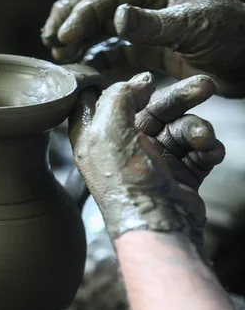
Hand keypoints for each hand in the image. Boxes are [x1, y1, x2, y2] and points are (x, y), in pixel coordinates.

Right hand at [42, 0, 244, 97]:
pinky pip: (115, 51)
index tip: (63, 36)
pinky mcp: (149, 50)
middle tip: (50, 40)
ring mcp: (146, 26)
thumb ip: (153, 24)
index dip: (82, 13)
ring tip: (60, 55)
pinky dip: (97, 58)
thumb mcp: (193, 26)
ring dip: (79, 39)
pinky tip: (84, 68)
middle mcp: (146, 2)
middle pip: (97, 2)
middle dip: (71, 18)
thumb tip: (115, 18)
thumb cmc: (230, 36)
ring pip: (102, 27)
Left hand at [69, 73, 224, 249]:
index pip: (107, 102)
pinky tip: (211, 153)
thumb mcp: (109, 130)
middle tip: (205, 86)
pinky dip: (208, 148)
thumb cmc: (127, 183)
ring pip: (181, 128)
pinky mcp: (179, 175)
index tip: (145, 82)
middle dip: (180, 97)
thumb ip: (118, 97)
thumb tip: (139, 82)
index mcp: (98, 138)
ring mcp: (154, 162)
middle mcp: (124, 148)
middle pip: (154, 110)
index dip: (125, 88)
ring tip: (204, 139)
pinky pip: (198, 150)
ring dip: (198, 128)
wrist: (160, 228)